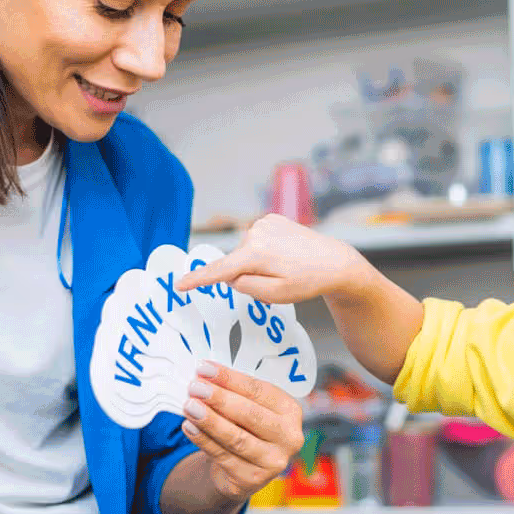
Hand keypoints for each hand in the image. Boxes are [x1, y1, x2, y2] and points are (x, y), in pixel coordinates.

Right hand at [175, 213, 366, 304]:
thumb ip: (246, 287)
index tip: (179, 285)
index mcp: (256, 254)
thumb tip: (232, 277)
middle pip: (236, 262)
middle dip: (247, 275)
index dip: (198, 280)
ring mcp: (265, 223)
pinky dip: (264, 251)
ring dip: (257, 263)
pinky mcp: (272, 218)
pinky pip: (257, 241)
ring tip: (285, 267)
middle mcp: (257, 233)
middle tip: (278, 281)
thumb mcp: (276, 295)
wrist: (334, 262)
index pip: (219, 271)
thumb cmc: (308, 281)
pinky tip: (284, 255)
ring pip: (246, 252)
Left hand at [182, 360, 304, 502]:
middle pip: (250, 414)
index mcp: (291, 410)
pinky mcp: (252, 479)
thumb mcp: (249, 407)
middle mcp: (289, 437)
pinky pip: (223, 456)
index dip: (230, 379)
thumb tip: (206, 377)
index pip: (259, 390)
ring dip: (209, 420)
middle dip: (219, 399)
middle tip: (195, 387)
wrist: (243, 468)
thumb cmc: (247, 428)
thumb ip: (235, 393)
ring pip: (236, 437)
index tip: (205, 369)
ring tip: (189, 406)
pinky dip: (203, 440)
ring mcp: (273, 461)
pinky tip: (190, 426)